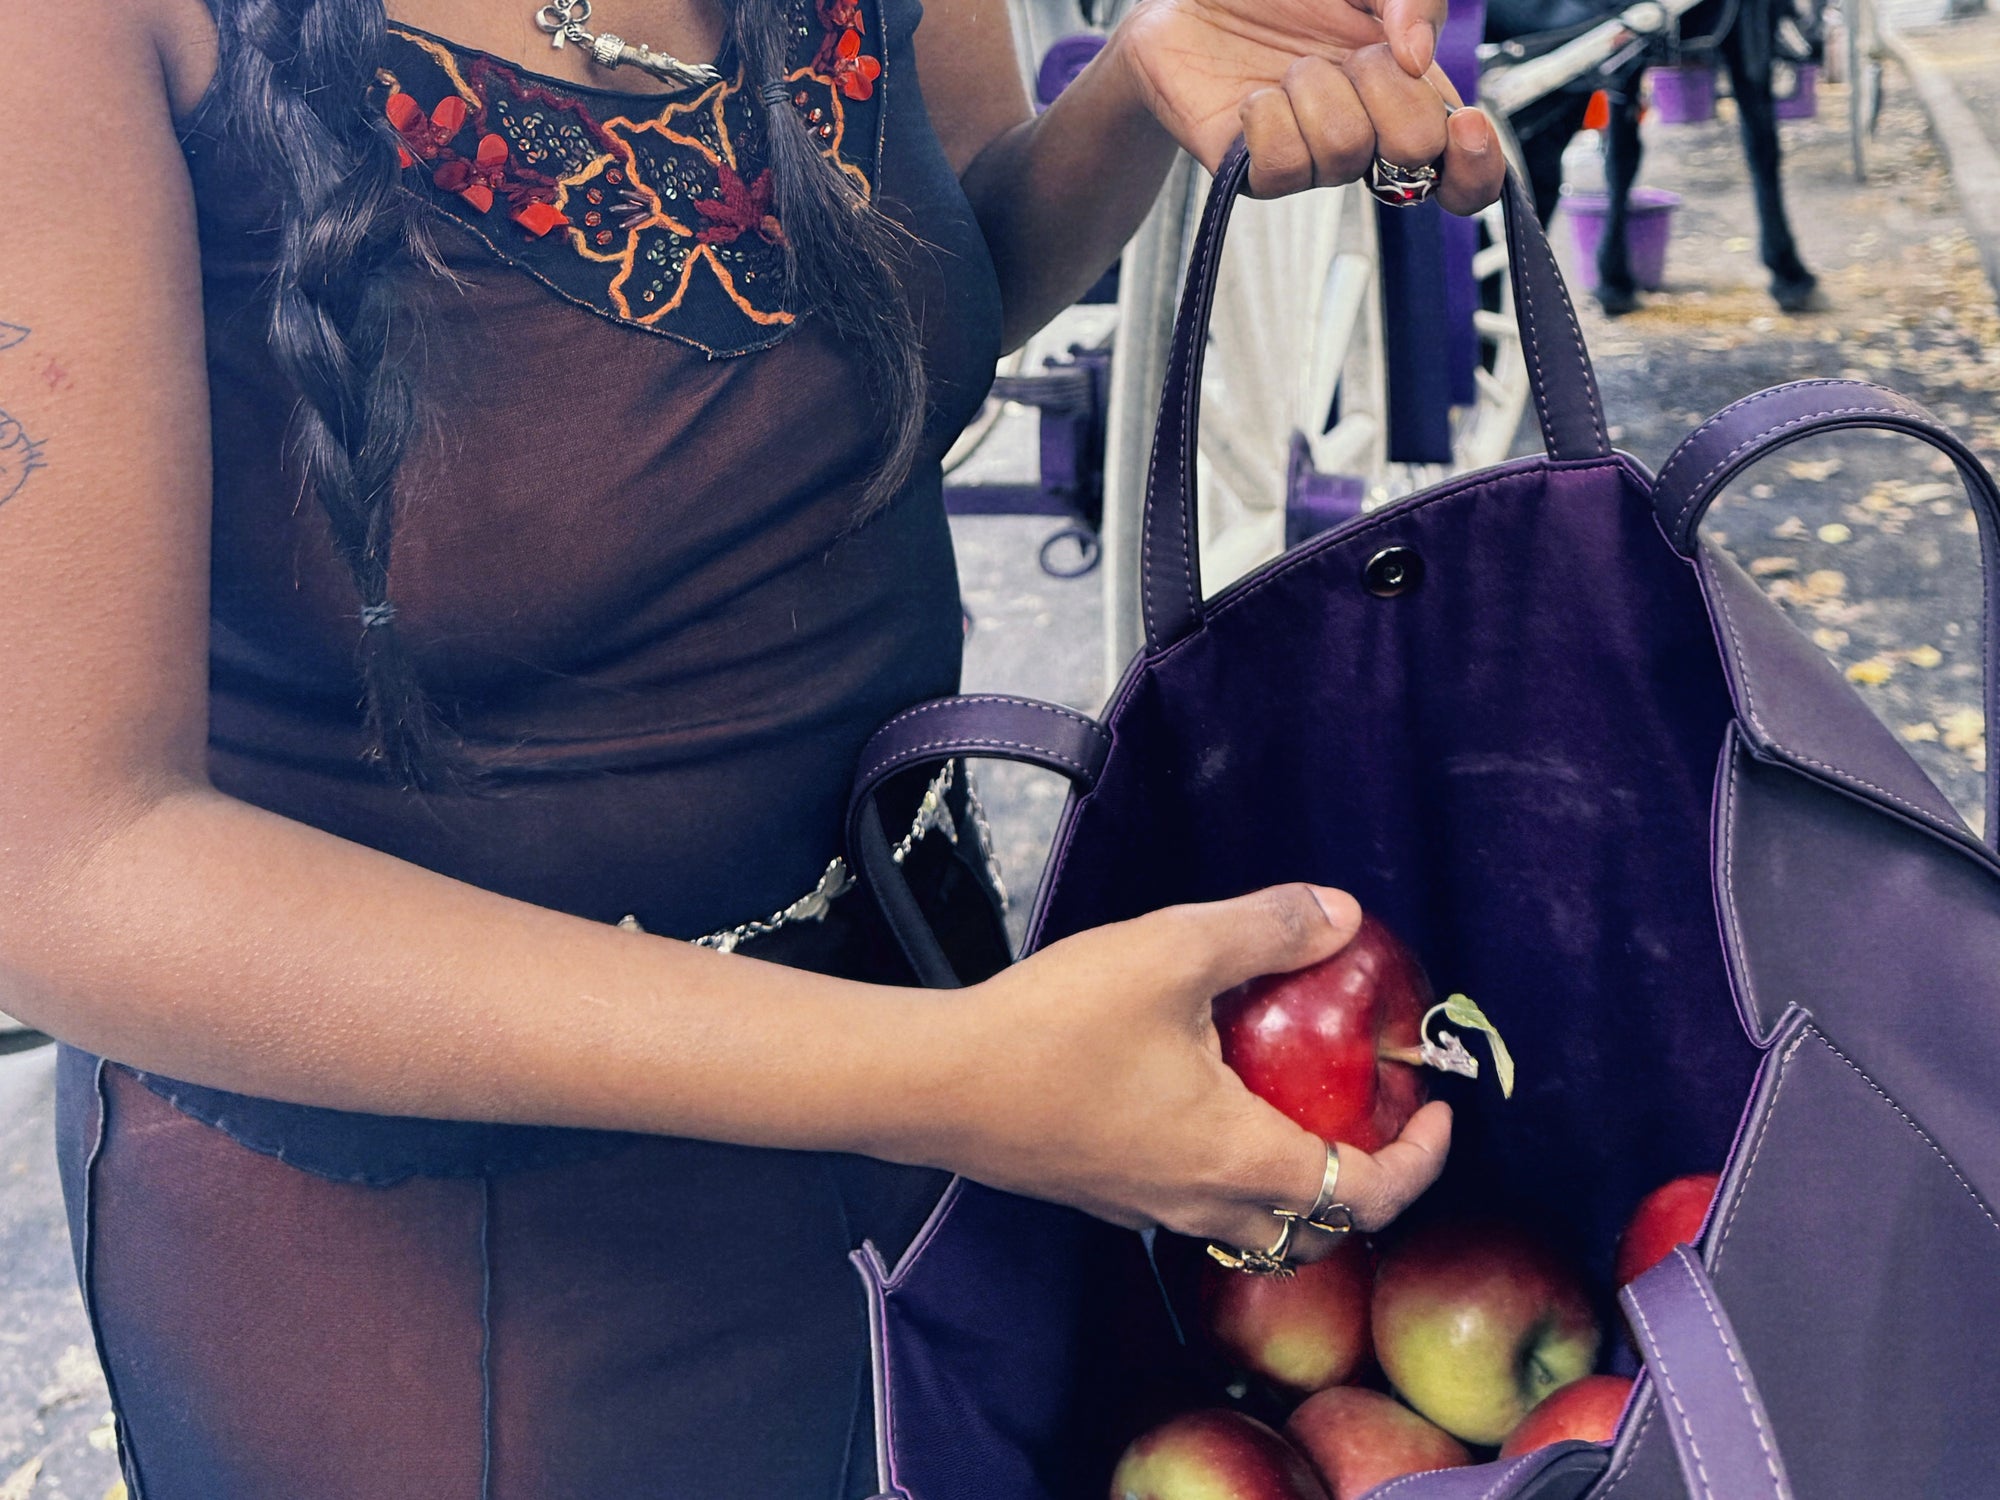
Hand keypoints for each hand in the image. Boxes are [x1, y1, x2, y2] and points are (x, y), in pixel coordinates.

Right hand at [938, 884, 1450, 1257]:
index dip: (1422, 1160)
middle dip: (1363, 1179)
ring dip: (1294, 1178)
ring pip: (1252, 1219)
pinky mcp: (1102, 1194)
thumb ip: (1266, 930)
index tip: (1437, 1112)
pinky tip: (1201, 1094)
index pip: (1369, 1194)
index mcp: (1241, 1157)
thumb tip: (1340, 915)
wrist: (937, 1084)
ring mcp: (1147, 1206)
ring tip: (1293, 1101)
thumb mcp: (1174, 951)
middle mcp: (1202, 1200)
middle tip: (1372, 1111)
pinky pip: (1193, 1199)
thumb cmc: (1054, 1027)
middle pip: (1315, 1225)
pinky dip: (1229, 1166)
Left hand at [1108, 0, 1504, 209]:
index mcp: (1404, 94)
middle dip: (1391, 92)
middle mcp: (1364, 136)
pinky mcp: (1254, 174)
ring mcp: (1310, 159)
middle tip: (1356, 56)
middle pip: (1415, 156)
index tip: (1468, 127)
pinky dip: (1269, 113)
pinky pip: (1284, 163)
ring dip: (1319, 87)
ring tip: (1292, 65)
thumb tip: (1417, 54)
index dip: (1478, 165)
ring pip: (1346, 151)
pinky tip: (1256, 94)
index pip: (1465, 169)